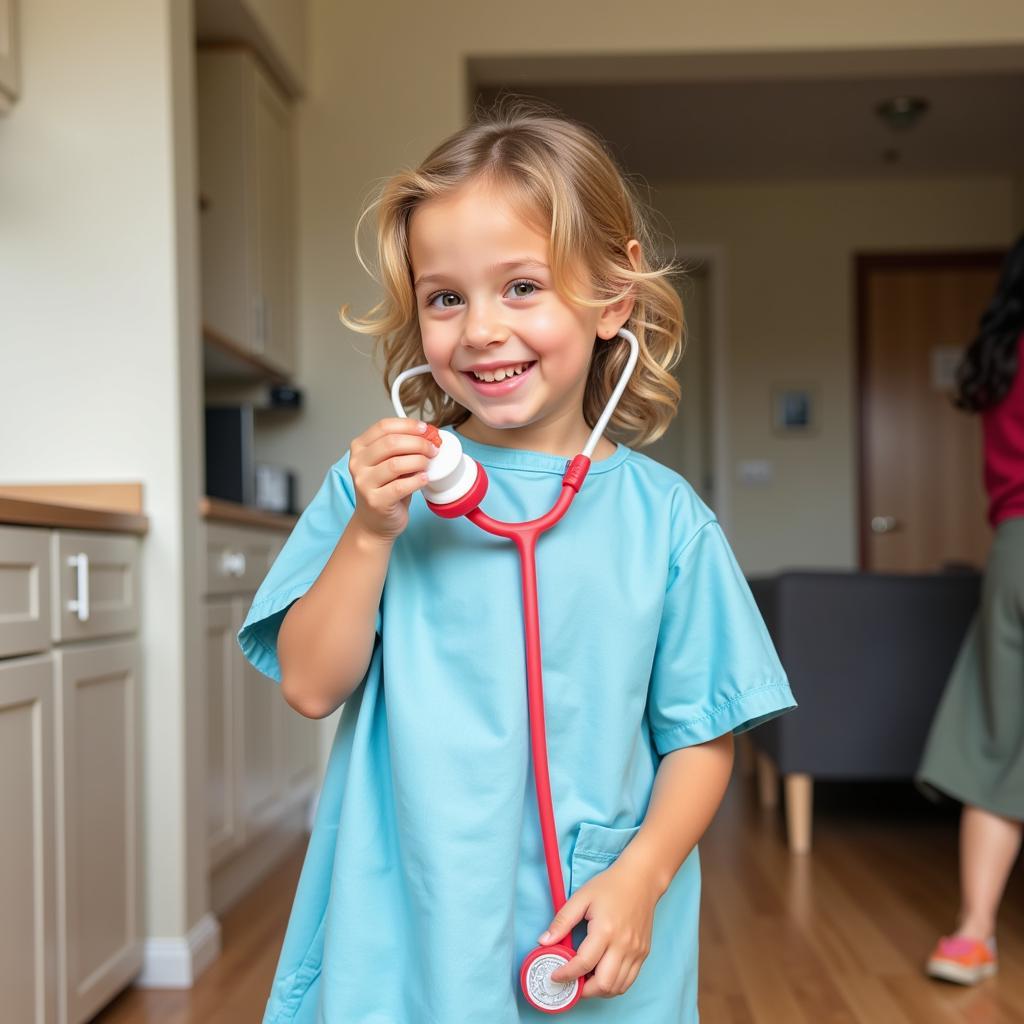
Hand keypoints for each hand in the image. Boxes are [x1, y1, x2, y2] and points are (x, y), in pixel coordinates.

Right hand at [349, 417, 440, 540]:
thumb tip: (428, 435)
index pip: (383, 427)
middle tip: (433, 449)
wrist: (374, 523)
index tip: (425, 429)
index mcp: (360, 448)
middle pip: (391, 443)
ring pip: (395, 464)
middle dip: (418, 443)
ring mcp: (364, 483)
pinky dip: (417, 480)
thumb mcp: (389, 463)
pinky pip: (400, 486)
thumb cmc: (385, 490)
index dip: (408, 425)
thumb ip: (402, 448)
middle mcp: (358, 464)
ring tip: (428, 464)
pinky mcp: (375, 501)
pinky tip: (424, 479)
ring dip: (419, 461)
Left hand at [538, 858, 658, 998]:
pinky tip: (602, 974)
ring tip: (585, 979)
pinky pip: (629, 980)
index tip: (555, 975)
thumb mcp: (581, 897)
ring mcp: (636, 952)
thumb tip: (544, 942)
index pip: (583, 964)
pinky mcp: (643, 954)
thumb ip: (562, 921)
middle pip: (603, 984)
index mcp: (605, 930)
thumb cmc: (610, 886)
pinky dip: (614, 985)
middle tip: (571, 982)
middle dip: (583, 990)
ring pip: (617, 988)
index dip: (566, 974)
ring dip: (599, 990)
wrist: (641, 879)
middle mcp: (623, 945)